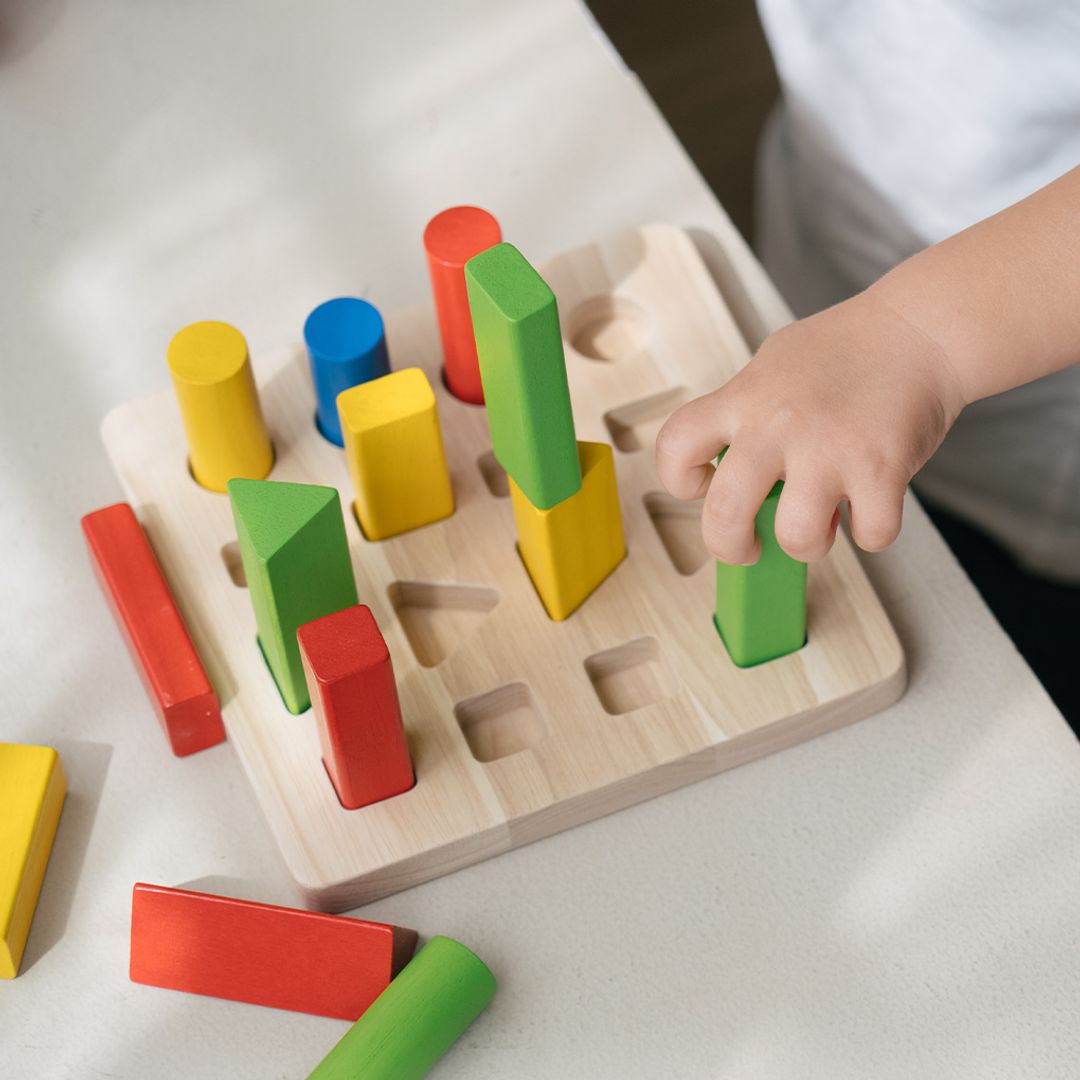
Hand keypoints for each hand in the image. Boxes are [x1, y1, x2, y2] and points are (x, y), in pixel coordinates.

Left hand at [655, 290, 966, 563]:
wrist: (919, 328)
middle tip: (748, 547)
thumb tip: (728, 467)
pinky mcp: (881, 469)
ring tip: (822, 522)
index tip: (703, 486)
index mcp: (742, 399)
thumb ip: (744, 414)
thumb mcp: (772, 366)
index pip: (675, 447)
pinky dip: (872, 533)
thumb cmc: (844, 349)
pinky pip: (871, 535)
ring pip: (797, 537)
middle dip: (731, 547)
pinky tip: (871, 506)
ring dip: (808, 545)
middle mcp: (776, 426)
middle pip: (724, 515)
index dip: (680, 479)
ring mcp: (829, 450)